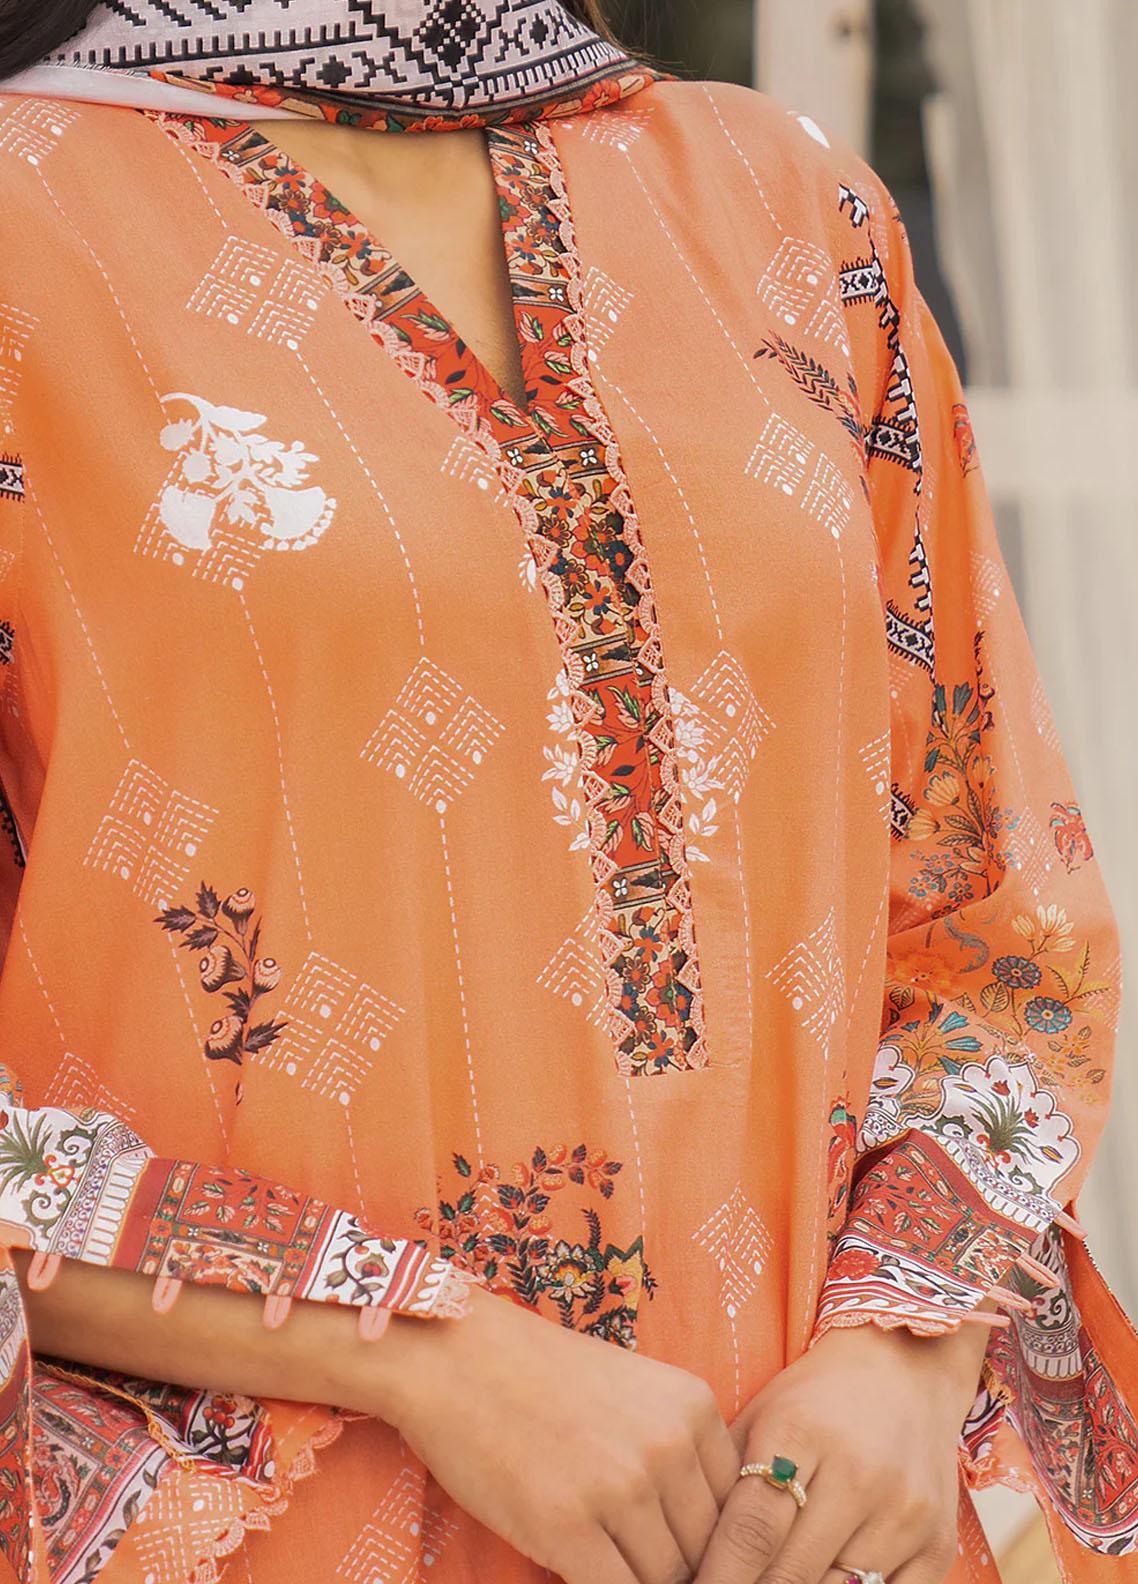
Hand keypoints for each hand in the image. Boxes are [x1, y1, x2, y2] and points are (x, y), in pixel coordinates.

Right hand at [368, 1282, 740, 1583]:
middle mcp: (668, 1445)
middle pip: (704, 1550)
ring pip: (663, 1579)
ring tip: (607, 1560)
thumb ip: (676, 1450)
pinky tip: (576, 1571)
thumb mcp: (634, 1392)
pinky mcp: (567, 1525)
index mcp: (693, 1407)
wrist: (454, 1356)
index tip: (679, 1550)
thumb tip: (705, 1536)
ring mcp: (620, 1486)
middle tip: (636, 1558)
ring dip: (637, 1578)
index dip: (709, 1543)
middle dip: (678, 1569)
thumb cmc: (539, 1376)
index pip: (735, 1509)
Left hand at [693, 1318, 989, 1583]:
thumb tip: (686, 1550)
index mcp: (801, 1433)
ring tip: (769, 1579)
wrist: (906, 1370)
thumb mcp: (762, 1418)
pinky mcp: (938, 1547)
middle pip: (790, 1574)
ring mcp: (905, 1514)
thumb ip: (727, 1483)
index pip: (751, 1529)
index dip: (717, 1576)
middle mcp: (860, 1474)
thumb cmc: (816, 1400)